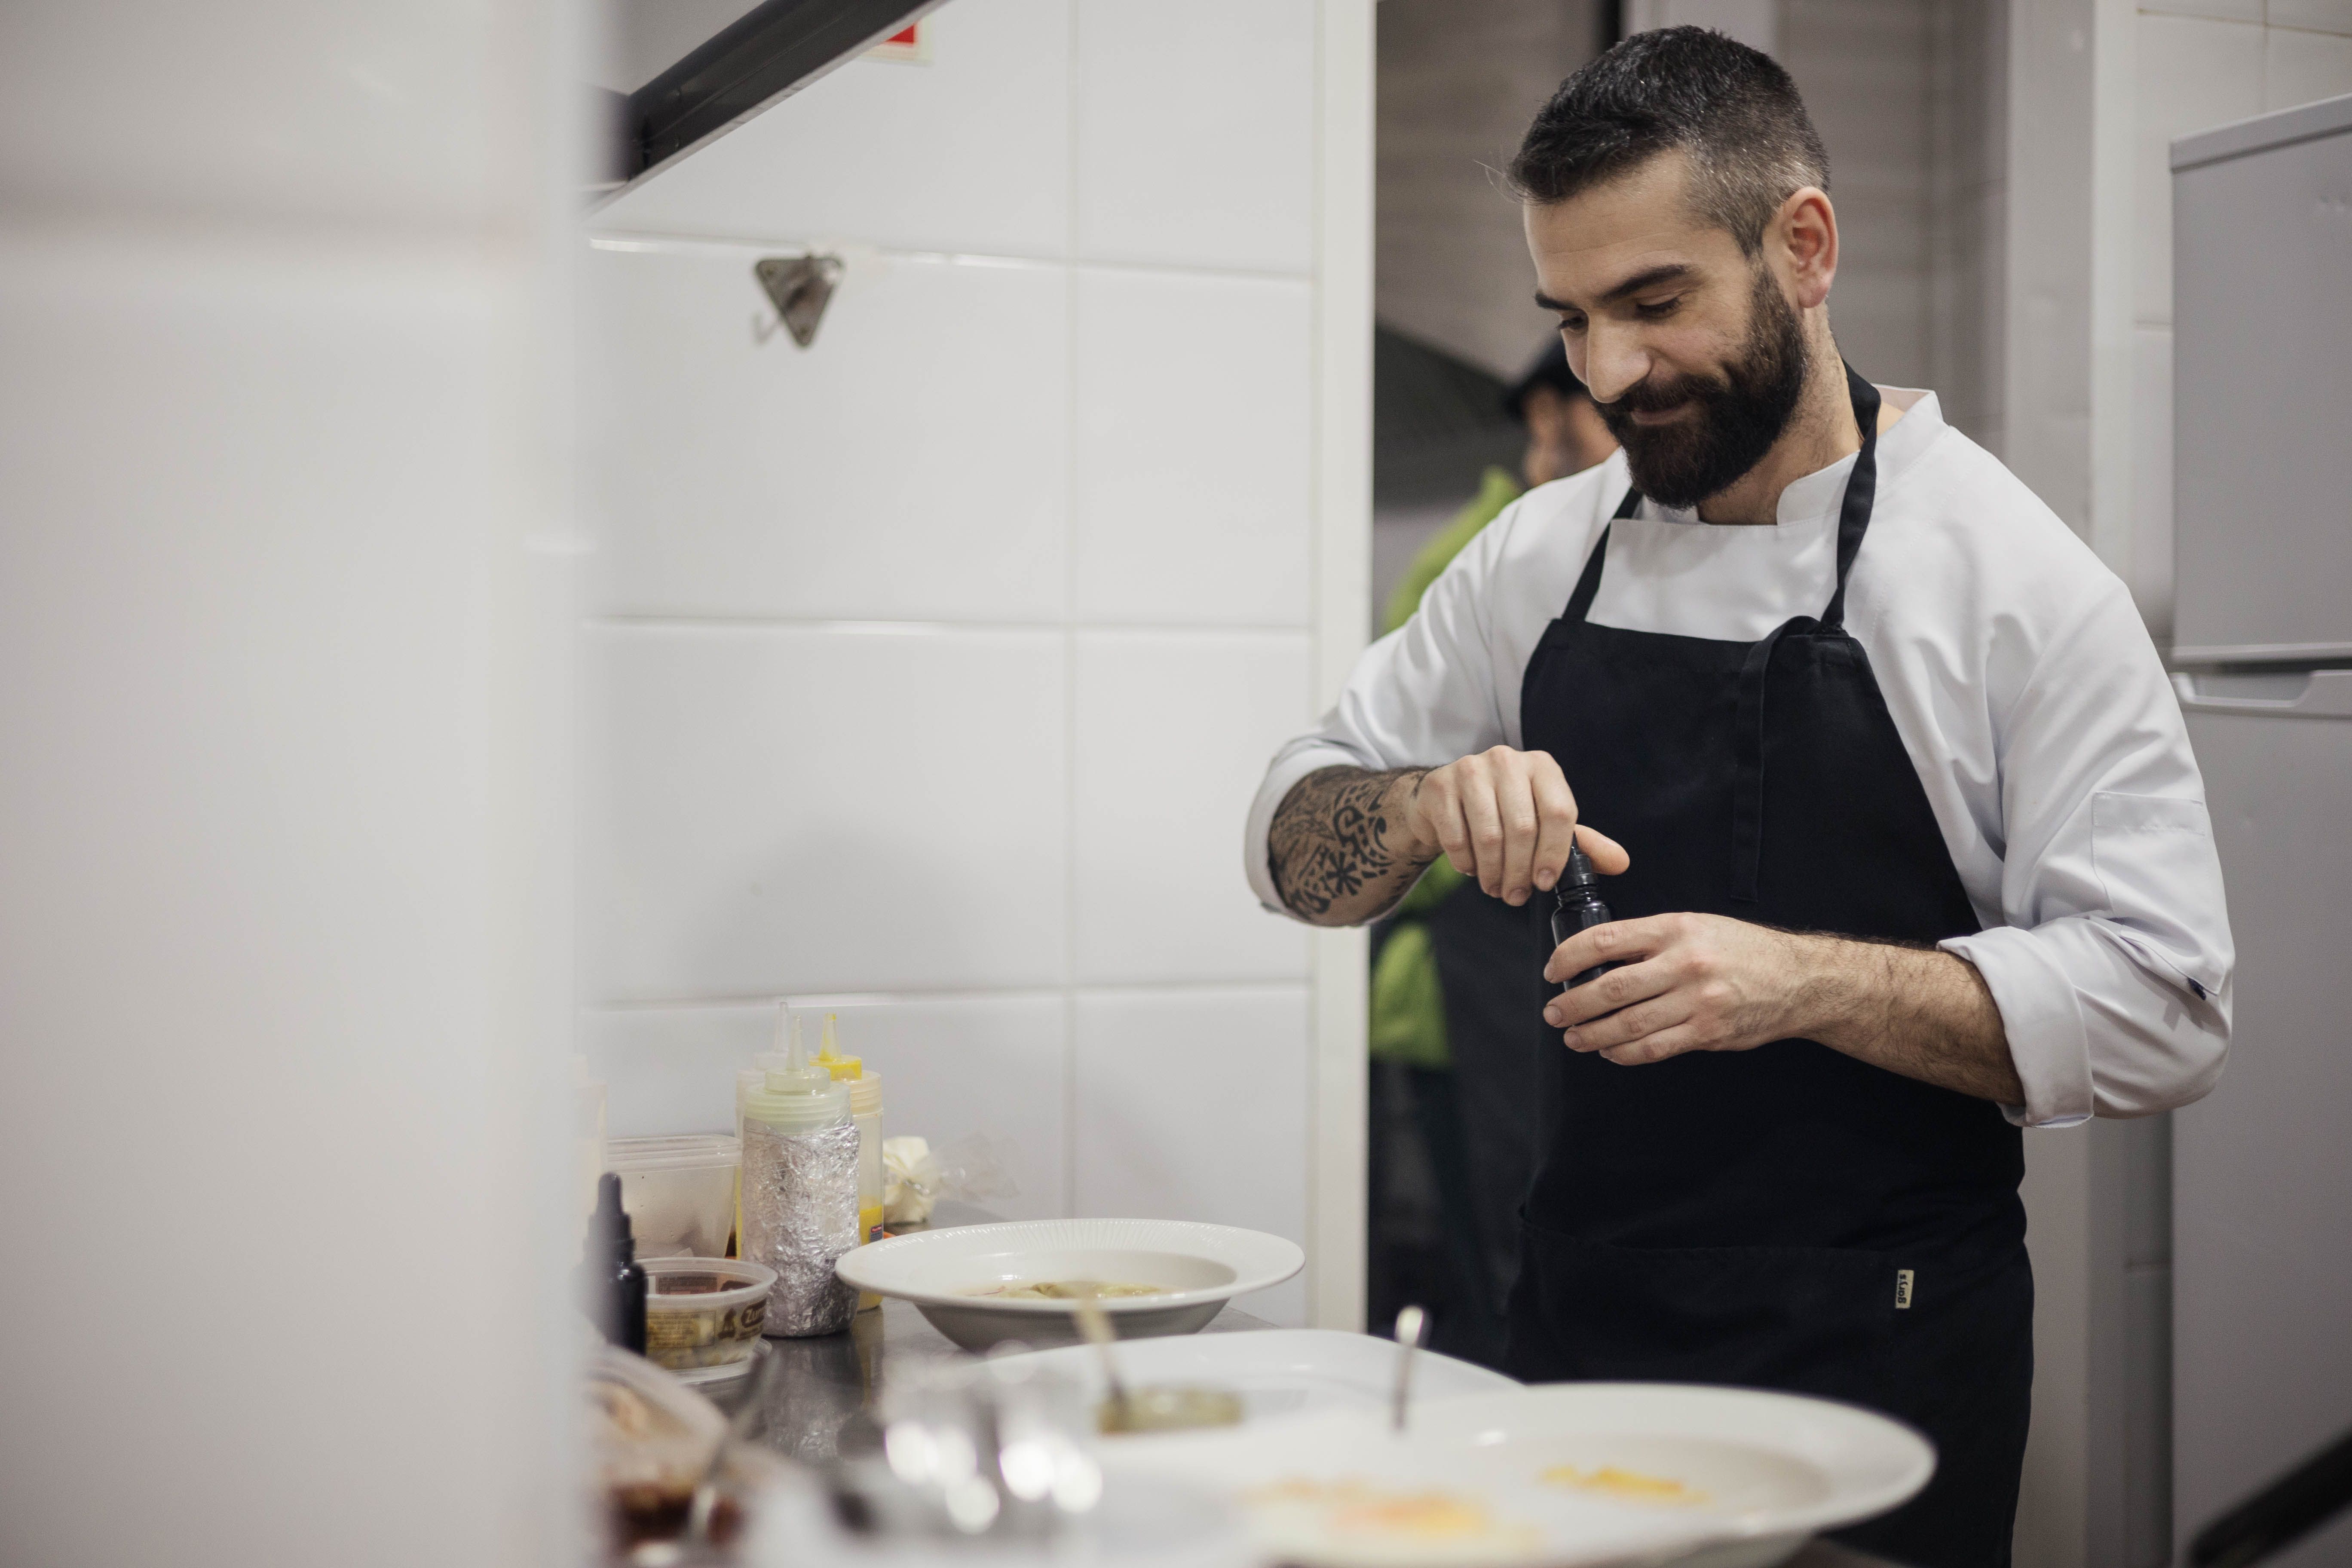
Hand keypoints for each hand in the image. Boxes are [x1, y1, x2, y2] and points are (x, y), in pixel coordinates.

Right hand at [1403, 747, 1627, 906]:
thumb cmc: (1503, 811)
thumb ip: (1582, 843)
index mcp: (1542, 766)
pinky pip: (1457, 837)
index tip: (1543, 882)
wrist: (1445, 797)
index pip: (1558, 812)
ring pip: (1489, 836)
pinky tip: (1471, 867)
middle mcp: (1508, 760)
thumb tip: (1621, 862)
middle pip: (1523, 828)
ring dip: (1494, 873)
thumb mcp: (1545, 823)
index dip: (1553, 854)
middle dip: (1520, 872)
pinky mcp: (1440, 785)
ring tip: (1496, 888)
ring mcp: (1471, 769)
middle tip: (1515, 896)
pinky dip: (1466, 862)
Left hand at [1541, 913, 1811, 1063]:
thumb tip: (1599, 959)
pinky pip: (1654, 1048)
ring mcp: (1697, 1001)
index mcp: (1675, 929)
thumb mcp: (1695, 926)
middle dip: (1573, 1004)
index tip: (1554, 971)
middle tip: (1554, 1012)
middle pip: (1611, 988)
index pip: (1606, 939)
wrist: (1797, 980)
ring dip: (1592, 1034)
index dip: (1570, 957)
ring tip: (1574, 1037)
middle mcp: (1685, 964)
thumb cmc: (1741, 950)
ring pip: (1629, 1023)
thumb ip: (1651, 940)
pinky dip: (1625, 1052)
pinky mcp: (1707, 1032)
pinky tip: (1609, 1051)